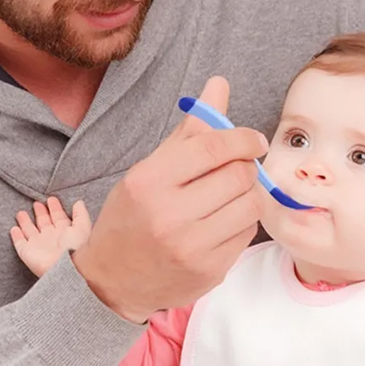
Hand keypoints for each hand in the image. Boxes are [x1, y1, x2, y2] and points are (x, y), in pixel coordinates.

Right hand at [10, 196, 91, 277]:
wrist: (67, 267)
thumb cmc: (77, 247)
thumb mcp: (82, 226)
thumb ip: (80, 214)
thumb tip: (79, 202)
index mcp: (65, 233)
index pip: (58, 218)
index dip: (55, 208)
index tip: (51, 199)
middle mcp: (51, 238)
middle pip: (44, 223)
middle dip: (40, 213)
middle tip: (37, 203)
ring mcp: (38, 246)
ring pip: (30, 231)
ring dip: (26, 222)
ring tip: (21, 213)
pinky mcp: (27, 253)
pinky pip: (19, 243)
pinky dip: (16, 236)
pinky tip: (14, 228)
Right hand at [71, 76, 267, 322]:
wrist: (112, 280)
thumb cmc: (132, 217)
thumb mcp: (149, 170)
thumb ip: (190, 130)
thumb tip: (219, 85)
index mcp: (150, 181)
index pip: (213, 147)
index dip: (242, 137)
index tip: (252, 140)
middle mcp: (169, 214)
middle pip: (238, 174)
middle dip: (246, 165)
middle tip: (239, 167)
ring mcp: (191, 246)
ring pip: (250, 204)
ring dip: (249, 193)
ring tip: (232, 193)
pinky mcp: (209, 270)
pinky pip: (248, 233)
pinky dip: (244, 221)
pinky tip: (225, 220)